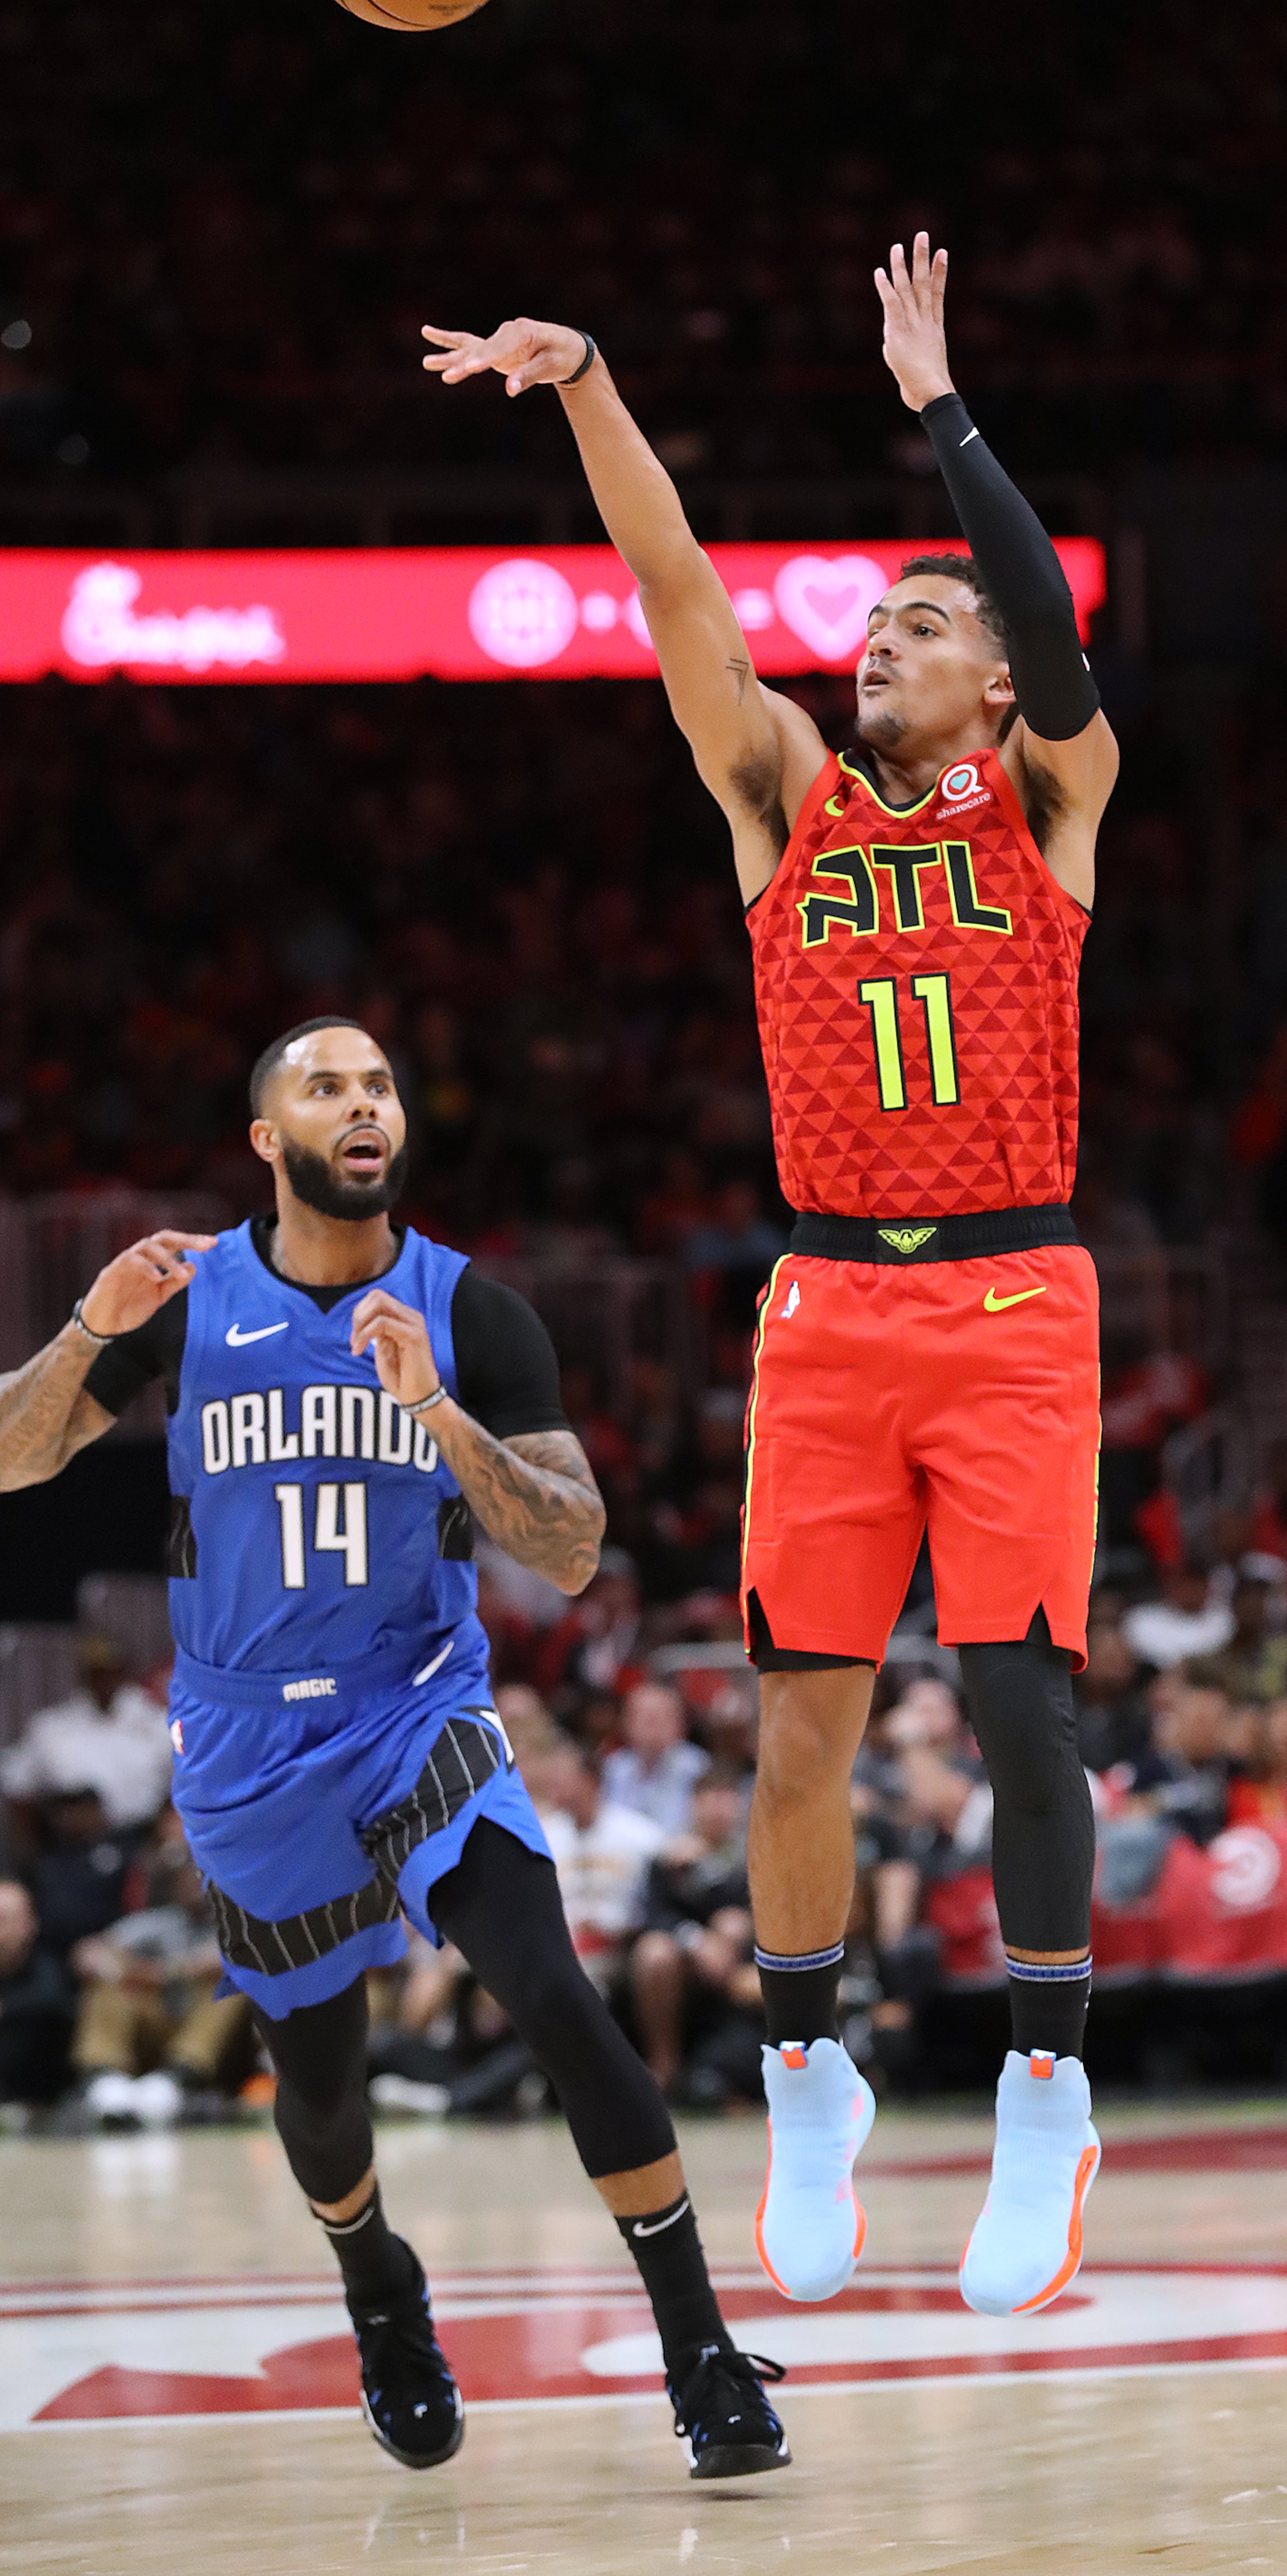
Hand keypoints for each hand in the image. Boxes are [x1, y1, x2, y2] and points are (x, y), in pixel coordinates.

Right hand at [79, 1230, 215, 1336]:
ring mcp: (125, 1262)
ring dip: (168, 1259)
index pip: (174, 1244)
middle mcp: (140, 1257)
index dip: (192, 1241)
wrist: (103, 1325)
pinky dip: (145, 1267)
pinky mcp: (111, 1272)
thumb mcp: (158, 1297)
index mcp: (153, 1262)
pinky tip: (157, 1277)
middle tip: (206, 1246)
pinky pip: (129, 1261)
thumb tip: (195, 1267)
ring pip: (147, 1247)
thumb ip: (174, 1283)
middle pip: (163, 1238)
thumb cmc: (129, 1308)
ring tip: (182, 1274)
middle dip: (186, 1239)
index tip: (214, 1243)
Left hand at [350, 1289, 440, 1408]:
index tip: (355, 1337)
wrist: (419, 1399)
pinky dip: (364, 1334)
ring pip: (379, 1304)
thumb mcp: (384, 1349)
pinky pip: (382, 1323)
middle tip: (354, 1339)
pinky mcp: (413, 1336)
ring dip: (360, 1323)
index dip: (360, 1313)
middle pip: (377, 1295)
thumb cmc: (403, 1378)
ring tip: (356, 1345)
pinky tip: (359, 1350)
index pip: (378, 1298)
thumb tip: (364, 1319)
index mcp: (406, 1318)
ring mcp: (414, 1324)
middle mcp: (412, 1317)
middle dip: (359, 1315)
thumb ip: (377, 1331)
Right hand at [422, 316, 592, 398]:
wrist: (566, 346)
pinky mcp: (493, 348)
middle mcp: (505, 333)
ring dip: (449, 358)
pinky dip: (448, 343)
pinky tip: (427, 333)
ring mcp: (497, 340)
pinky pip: (467, 344)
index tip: (472, 368)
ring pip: (469, 349)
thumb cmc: (560, 355)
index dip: (485, 359)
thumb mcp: (550, 366)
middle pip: (480, 351)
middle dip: (464, 365)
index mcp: (521, 333)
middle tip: (447, 377)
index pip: (499, 349)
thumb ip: (528, 376)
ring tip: (426, 363)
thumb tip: (509, 390)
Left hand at [874, 232, 953, 412]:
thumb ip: (908, 345)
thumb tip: (894, 341)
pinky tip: (880, 272)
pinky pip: (892, 304)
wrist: (930, 393)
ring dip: (902, 266)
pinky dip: (885, 288)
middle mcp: (925, 320)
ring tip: (899, 246)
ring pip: (908, 289)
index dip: (939, 272)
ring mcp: (913, 324)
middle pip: (924, 283)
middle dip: (923, 258)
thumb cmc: (924, 385)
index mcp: (934, 326)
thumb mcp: (919, 360)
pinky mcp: (899, 332)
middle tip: (923, 235)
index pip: (937, 293)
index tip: (943, 253)